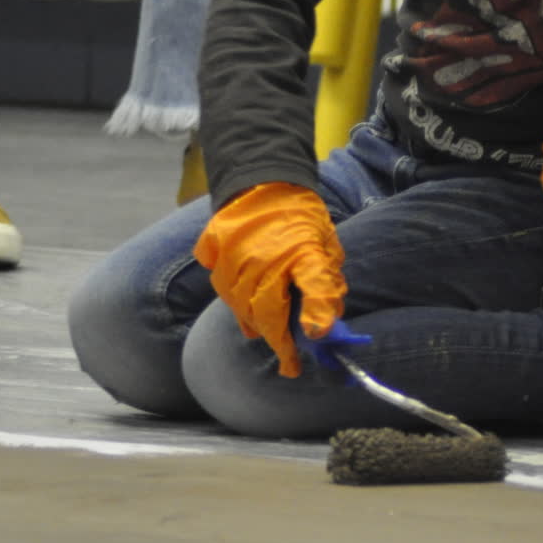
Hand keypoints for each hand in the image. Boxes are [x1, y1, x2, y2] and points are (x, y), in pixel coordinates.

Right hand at [193, 182, 345, 377]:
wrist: (269, 180)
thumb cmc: (304, 218)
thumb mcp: (327, 249)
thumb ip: (325, 286)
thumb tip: (321, 328)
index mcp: (302, 254)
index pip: (306, 298)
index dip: (299, 338)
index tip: (297, 362)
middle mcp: (264, 257)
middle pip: (262, 313)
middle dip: (275, 339)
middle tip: (285, 354)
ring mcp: (234, 252)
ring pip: (237, 302)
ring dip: (251, 321)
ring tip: (262, 331)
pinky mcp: (214, 244)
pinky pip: (219, 280)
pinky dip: (230, 296)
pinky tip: (241, 303)